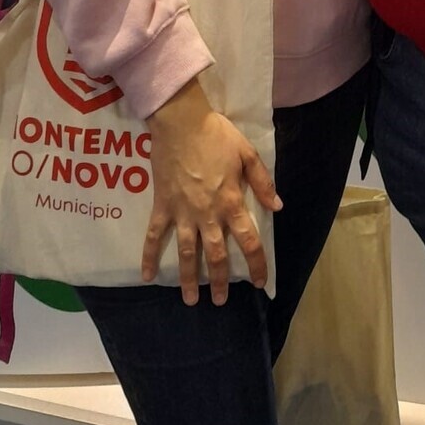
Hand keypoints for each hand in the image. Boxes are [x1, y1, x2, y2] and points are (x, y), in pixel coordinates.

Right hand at [141, 77, 280, 304]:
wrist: (180, 122)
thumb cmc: (216, 135)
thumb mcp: (247, 154)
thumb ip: (263, 182)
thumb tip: (278, 207)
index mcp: (231, 202)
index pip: (248, 241)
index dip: (256, 264)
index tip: (259, 282)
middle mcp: (208, 214)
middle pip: (217, 255)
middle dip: (220, 281)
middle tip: (219, 301)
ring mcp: (182, 212)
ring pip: (187, 253)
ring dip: (188, 279)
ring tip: (190, 301)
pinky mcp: (162, 206)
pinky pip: (154, 235)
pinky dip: (148, 256)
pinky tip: (146, 276)